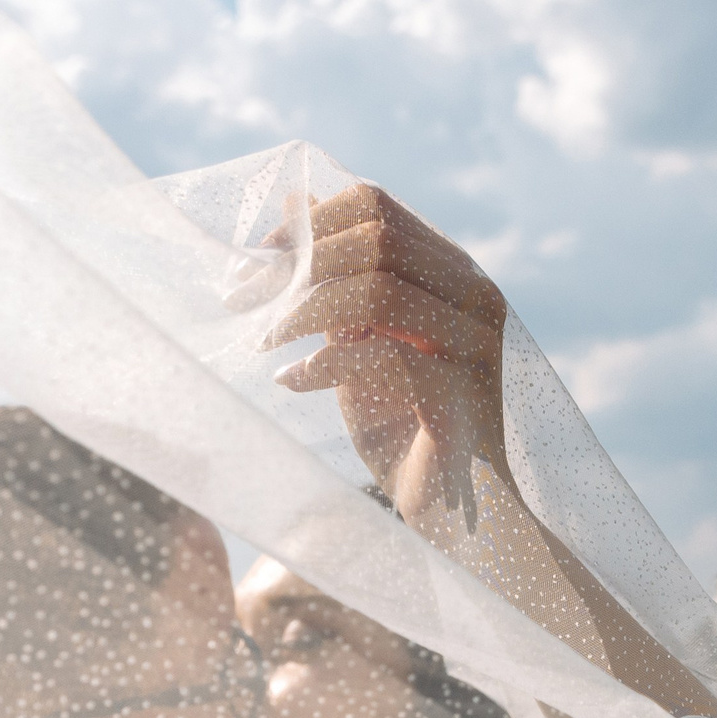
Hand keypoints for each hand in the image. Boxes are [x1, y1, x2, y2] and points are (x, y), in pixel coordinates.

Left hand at [244, 185, 511, 525]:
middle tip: (241, 296)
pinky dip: (326, 366)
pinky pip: (388, 357)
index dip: (308, 222)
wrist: (452, 510)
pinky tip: (291, 383)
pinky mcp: (462, 394)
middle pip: (376, 240)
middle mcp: (473, 296)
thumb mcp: (359, 341)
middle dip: (297, 264)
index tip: (256, 256)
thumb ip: (336, 281)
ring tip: (265, 343)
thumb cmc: (401, 423)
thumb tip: (295, 206)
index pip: (378, 207)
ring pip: (380, 292)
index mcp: (450, 272)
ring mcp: (475, 344)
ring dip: (305, 313)